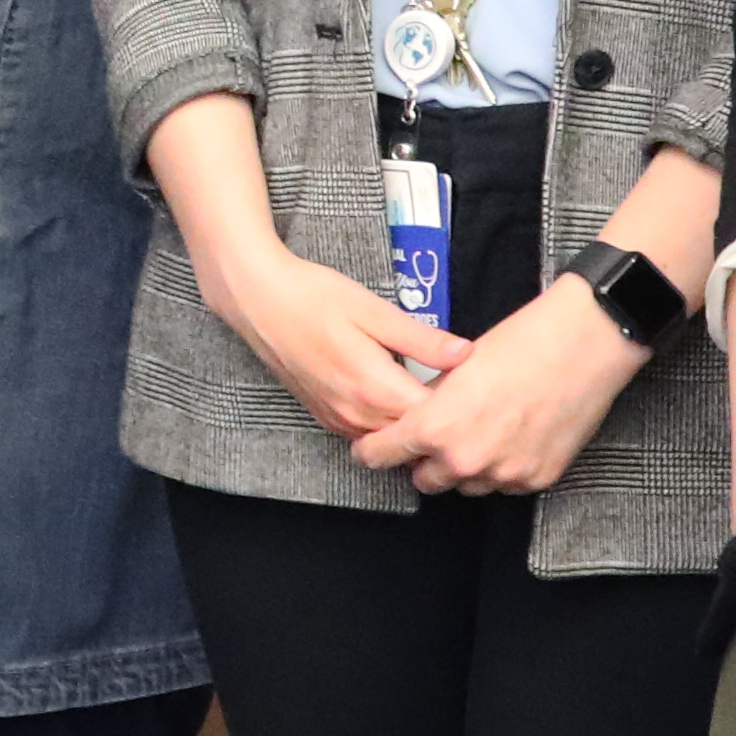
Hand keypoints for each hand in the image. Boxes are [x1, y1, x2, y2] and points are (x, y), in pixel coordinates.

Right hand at [193, 225, 464, 443]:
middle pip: (415, 434)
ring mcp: (338, 420)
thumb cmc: (313, 297)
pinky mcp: (325, 417)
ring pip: (391, 438)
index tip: (478, 386)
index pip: (434, 417)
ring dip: (415, 426)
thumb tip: (467, 354)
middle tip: (468, 396)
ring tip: (440, 401)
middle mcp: (356, 414)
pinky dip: (389, 424)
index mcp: (374, 388)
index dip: (461, 405)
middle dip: (441, 420)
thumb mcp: (374, 311)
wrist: (257, 300)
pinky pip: (368, 433)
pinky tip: (401, 400)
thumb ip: (422, 339)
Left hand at [352, 276, 640, 496]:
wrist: (584, 346)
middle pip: (424, 480)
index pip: (379, 456)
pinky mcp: (536, 479)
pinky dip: (503, 468)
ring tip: (482, 432)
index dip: (373, 449)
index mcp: (435, 428)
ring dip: (466, 468)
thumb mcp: (455, 367)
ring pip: (467, 486)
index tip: (373, 446)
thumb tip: (413, 415)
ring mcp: (503, 474)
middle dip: (425, 461)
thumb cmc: (521, 344)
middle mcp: (465, 460)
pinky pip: (505, 484)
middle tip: (438, 437)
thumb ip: (429, 401)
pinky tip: (513, 437)